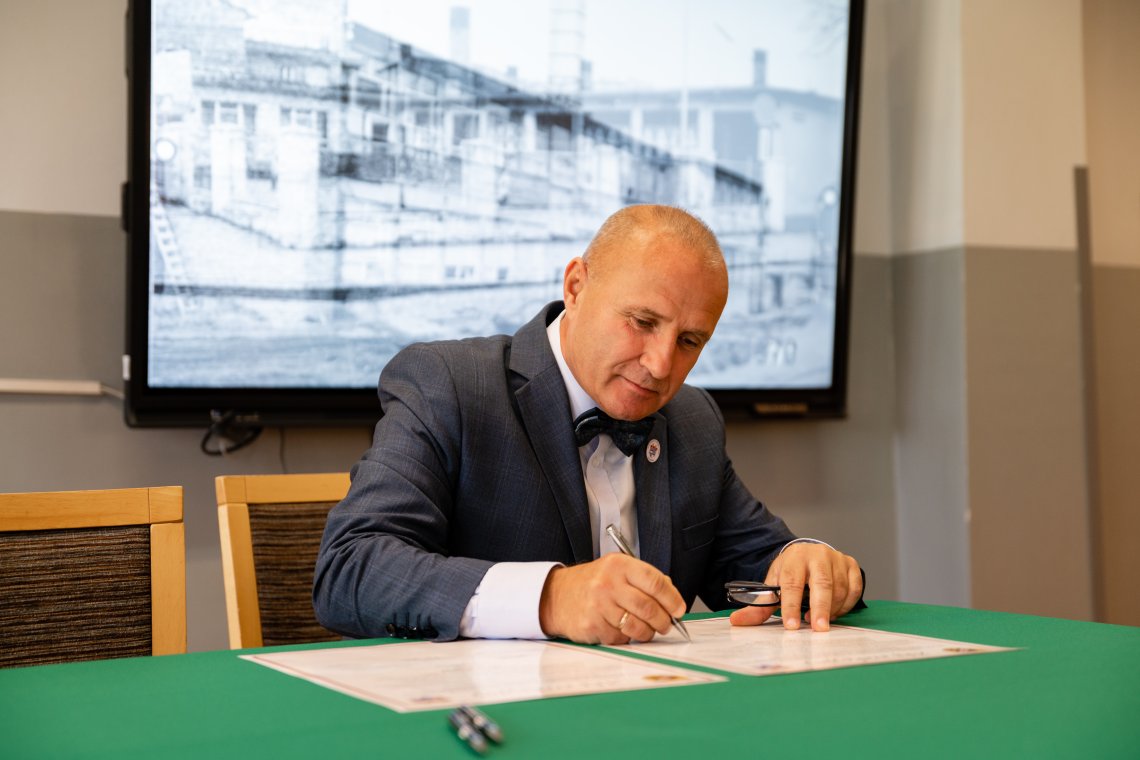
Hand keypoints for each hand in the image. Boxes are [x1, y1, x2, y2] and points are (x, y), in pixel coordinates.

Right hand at [538, 554, 686, 643]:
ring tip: (648, 631)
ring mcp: (599, 605)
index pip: (655, 582)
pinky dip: (627, 639)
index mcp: (619, 565)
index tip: (679, 609)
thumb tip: (672, 599)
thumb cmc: (592, 583)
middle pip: (648, 607)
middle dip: (664, 620)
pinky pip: (620, 638)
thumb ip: (644, 579)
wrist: (557, 596)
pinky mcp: (592, 625)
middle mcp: (608, 583)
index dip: (672, 599)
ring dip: (648, 633)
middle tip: (666, 624)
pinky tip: (622, 630)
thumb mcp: (616, 570)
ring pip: (637, 627)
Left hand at [729, 542, 861, 631]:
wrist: (809, 554)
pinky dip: (846, 605)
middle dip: (820, 608)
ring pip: (839, 588)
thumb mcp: (774, 584)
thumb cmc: (791, 572)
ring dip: (831, 609)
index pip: (792, 581)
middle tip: (817, 629)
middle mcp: (817, 555)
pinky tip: (834, 611)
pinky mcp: (851, 565)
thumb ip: (759, 606)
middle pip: (821, 583)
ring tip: (819, 620)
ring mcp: (837, 559)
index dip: (791, 604)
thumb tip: (736, 621)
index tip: (791, 625)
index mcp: (794, 558)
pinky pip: (854, 589)